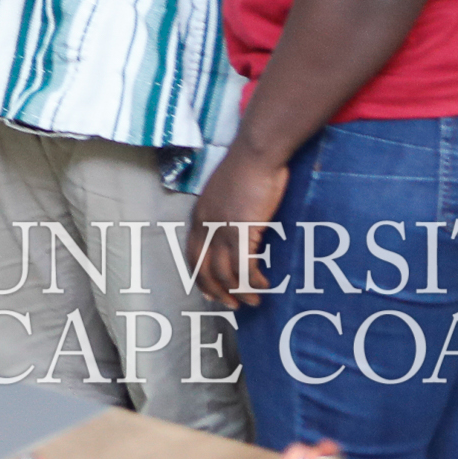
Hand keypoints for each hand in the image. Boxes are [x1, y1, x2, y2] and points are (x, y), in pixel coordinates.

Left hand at [189, 149, 290, 308]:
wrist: (255, 154)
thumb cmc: (246, 170)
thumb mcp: (225, 194)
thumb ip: (223, 213)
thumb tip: (232, 229)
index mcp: (199, 216)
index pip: (193, 254)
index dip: (201, 277)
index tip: (211, 292)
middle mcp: (205, 225)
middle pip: (205, 269)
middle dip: (218, 291)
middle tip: (233, 305)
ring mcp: (222, 229)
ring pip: (226, 273)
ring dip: (241, 291)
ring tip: (254, 300)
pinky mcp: (242, 231)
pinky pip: (245, 267)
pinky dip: (254, 281)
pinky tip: (264, 285)